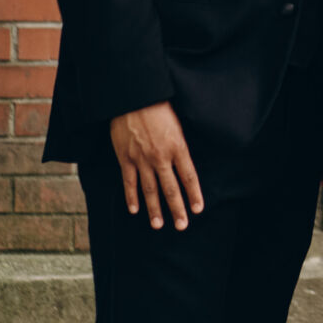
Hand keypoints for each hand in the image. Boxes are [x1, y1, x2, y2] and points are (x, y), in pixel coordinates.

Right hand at [110, 102, 204, 230]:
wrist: (134, 97)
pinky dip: (131, 197)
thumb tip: (184, 165)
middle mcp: (161, 157)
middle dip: (177, 209)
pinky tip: (134, 210)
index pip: (189, 176)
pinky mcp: (125, 158)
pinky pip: (129, 182)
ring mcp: (141, 159)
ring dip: (154, 209)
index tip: (198, 209)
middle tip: (181, 226)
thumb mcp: (177, 125)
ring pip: (149, 190)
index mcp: (178, 147)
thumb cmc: (158, 107)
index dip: (194, 194)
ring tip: (158, 225)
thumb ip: (180, 146)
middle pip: (171, 188)